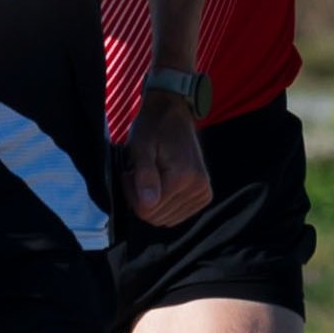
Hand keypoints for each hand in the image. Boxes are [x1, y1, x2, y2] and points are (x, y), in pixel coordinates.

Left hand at [124, 105, 212, 232]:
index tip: (129, 174)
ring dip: (153, 202)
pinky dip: (166, 205)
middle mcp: (198, 188)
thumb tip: (148, 203)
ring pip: (167, 219)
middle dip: (141, 199)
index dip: (132, 195)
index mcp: (183, 177)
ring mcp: (203, 193)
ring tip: (150, 177)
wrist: (173, 113)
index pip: (147, 210)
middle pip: (157, 217)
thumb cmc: (154, 127)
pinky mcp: (204, 195)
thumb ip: (145, 175)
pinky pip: (178, 215)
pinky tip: (161, 184)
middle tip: (138, 175)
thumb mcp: (141, 147)